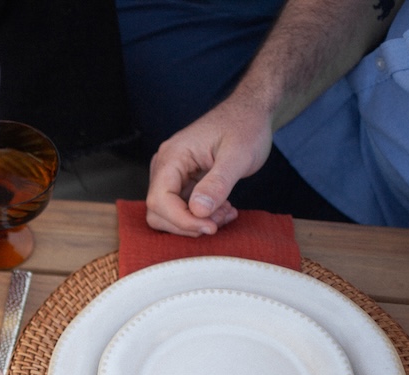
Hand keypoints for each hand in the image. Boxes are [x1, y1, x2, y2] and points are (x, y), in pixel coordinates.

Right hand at [144, 98, 274, 235]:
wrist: (250, 112)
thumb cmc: (245, 126)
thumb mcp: (238, 155)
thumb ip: (218, 183)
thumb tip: (198, 211)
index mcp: (172, 156)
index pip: (160, 200)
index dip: (182, 220)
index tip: (211, 227)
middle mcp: (164, 167)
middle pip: (158, 211)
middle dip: (189, 223)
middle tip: (221, 219)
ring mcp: (171, 175)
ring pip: (168, 214)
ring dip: (195, 222)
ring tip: (226, 213)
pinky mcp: (181, 182)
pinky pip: (181, 208)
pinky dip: (201, 216)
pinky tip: (224, 209)